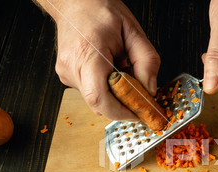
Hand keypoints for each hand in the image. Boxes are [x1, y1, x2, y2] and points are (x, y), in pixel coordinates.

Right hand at [39, 0, 159, 120]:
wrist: (75, 2)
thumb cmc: (101, 12)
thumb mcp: (133, 32)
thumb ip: (147, 61)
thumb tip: (151, 89)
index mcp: (88, 53)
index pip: (99, 97)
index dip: (120, 112)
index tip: (138, 113)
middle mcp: (72, 67)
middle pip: (99, 103)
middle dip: (122, 106)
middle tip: (137, 95)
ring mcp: (66, 73)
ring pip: (96, 100)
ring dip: (114, 95)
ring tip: (121, 72)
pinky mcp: (66, 77)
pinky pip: (90, 92)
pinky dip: (106, 88)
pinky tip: (110, 71)